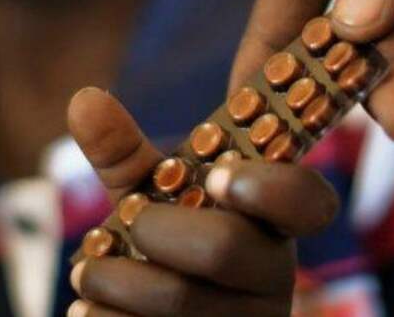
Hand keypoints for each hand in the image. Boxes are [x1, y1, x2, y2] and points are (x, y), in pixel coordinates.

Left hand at [65, 88, 338, 316]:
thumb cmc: (163, 248)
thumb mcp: (150, 198)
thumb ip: (125, 151)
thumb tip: (85, 99)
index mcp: (271, 222)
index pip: (308, 201)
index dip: (269, 187)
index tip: (218, 175)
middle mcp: (273, 276)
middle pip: (224, 246)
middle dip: (155, 230)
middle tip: (124, 225)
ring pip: (182, 303)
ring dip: (114, 282)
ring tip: (85, 274)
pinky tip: (89, 310)